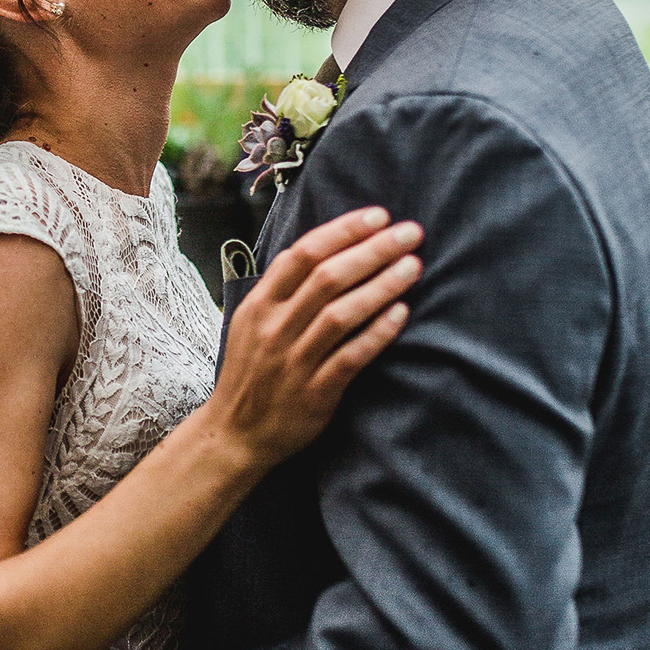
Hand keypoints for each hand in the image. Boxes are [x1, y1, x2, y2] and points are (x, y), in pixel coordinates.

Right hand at [209, 206, 421, 473]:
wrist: (235, 433)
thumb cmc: (252, 372)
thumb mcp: (251, 322)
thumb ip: (281, 288)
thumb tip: (320, 248)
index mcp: (259, 304)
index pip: (303, 254)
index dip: (343, 230)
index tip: (378, 216)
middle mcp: (274, 328)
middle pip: (328, 277)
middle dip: (373, 250)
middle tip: (409, 233)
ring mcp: (293, 361)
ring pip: (342, 313)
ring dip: (382, 285)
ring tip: (413, 266)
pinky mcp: (314, 393)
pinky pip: (351, 357)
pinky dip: (377, 333)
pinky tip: (401, 313)